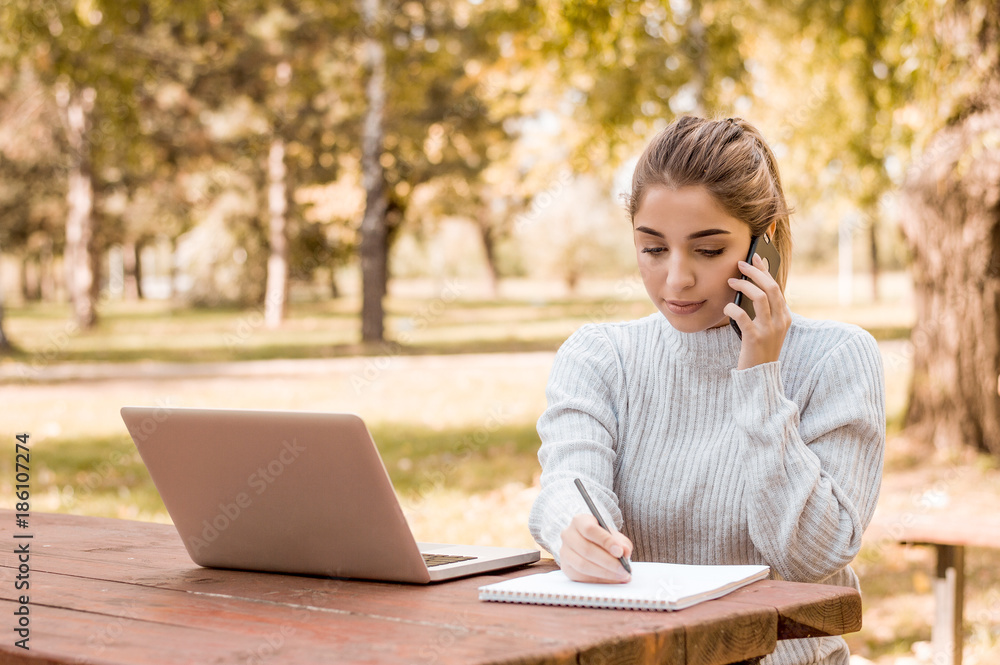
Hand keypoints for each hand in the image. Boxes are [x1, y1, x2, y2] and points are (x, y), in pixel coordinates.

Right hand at [559, 514, 633, 582]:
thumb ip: (622, 543)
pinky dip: (599, 580)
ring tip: (621, 576)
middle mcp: (568, 535)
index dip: (606, 541)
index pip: (590, 529)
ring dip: (604, 573)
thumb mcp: (614, 536)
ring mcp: (564, 552)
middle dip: (608, 561)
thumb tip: (625, 552)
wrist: (589, 545)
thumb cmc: (603, 539)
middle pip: (586, 549)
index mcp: (579, 521)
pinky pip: (581, 577)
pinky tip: (611, 579)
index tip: (620, 552)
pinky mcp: (566, 567)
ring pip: (583, 565)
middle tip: (624, 569)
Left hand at [724, 253, 791, 369]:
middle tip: (740, 264)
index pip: (776, 287)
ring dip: (744, 286)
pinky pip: (743, 316)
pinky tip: (726, 308)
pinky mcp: (755, 339)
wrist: (760, 377)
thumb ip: (764, 311)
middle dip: (755, 272)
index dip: (765, 270)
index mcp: (784, 317)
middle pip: (770, 287)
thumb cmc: (759, 350)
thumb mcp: (766, 328)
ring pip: (760, 297)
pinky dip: (732, 308)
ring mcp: (769, 330)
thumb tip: (750, 287)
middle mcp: (780, 321)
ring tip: (731, 282)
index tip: (754, 258)